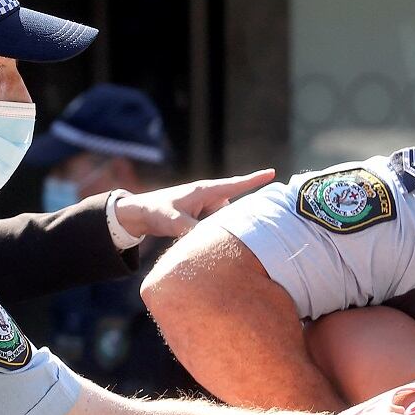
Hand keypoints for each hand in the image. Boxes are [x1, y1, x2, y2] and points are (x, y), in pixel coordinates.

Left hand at [114, 169, 275, 238]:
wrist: (141, 213)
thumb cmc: (158, 211)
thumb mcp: (175, 222)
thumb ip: (195, 231)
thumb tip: (212, 241)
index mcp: (206, 191)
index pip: (236, 184)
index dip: (255, 179)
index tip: (273, 173)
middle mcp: (209, 197)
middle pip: (233, 209)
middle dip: (234, 220)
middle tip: (223, 226)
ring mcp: (206, 207)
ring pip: (224, 221)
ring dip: (219, 230)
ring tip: (199, 232)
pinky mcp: (202, 216)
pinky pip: (215, 226)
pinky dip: (211, 233)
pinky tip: (200, 238)